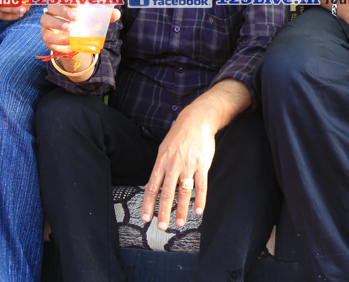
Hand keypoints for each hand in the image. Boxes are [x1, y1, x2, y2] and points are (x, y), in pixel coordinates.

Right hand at [41, 1, 121, 60]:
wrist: (74, 39)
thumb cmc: (83, 23)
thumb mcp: (94, 18)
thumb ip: (105, 15)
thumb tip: (117, 14)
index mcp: (63, 1)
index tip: (78, 4)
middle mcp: (52, 10)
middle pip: (52, 6)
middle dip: (63, 11)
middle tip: (75, 18)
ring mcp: (47, 23)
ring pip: (45, 20)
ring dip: (57, 24)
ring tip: (70, 29)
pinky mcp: (45, 36)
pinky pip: (46, 37)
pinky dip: (57, 40)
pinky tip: (68, 42)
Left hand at [141, 112, 217, 229]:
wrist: (196, 121)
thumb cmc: (179, 136)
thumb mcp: (164, 150)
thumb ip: (160, 168)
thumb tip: (154, 185)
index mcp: (161, 163)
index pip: (152, 187)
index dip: (148, 204)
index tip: (146, 217)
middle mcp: (173, 166)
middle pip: (166, 193)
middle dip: (163, 212)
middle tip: (162, 227)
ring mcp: (188, 166)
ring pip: (183, 192)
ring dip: (181, 209)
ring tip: (179, 223)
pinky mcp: (202, 165)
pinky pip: (201, 185)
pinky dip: (200, 199)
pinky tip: (199, 210)